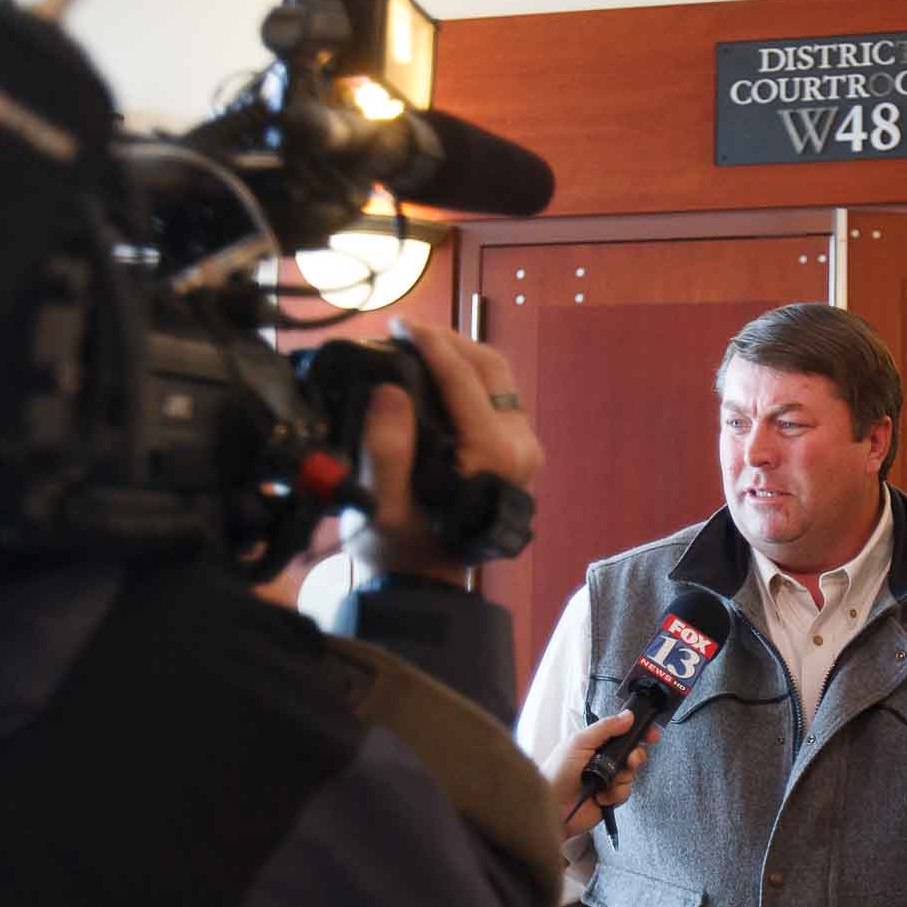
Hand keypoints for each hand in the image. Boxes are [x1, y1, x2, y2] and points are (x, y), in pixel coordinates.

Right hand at [349, 318, 541, 583]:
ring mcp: (526, 450)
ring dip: (460, 356)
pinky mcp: (520, 453)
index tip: (399, 325)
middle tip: (407, 331)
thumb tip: (390, 391)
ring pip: (499, 379)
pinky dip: (469, 378)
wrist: (430, 581)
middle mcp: (520, 448)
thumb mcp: (381, 504)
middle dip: (449, 341)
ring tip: (419, 347)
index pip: (464, 379)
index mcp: (492, 455)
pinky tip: (436, 376)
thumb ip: (385, 447)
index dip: (430, 344)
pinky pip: (499, 399)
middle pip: (490, 368)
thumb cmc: (401, 547)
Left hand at [545, 709, 660, 838]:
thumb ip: (605, 728)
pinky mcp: (610, 798)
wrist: (552, 807)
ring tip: (606, 783)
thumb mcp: (579, 742)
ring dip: (622, 778)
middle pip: (633, 753)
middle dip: (635, 756)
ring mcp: (608, 780)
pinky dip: (616, 794)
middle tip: (630, 761)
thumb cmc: (558, 771)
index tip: (652, 734)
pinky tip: (601, 797)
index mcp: (596, 743)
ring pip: (631, 774)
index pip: (623, 734)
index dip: (639, 733)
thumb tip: (628, 716)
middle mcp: (604, 760)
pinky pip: (626, 793)